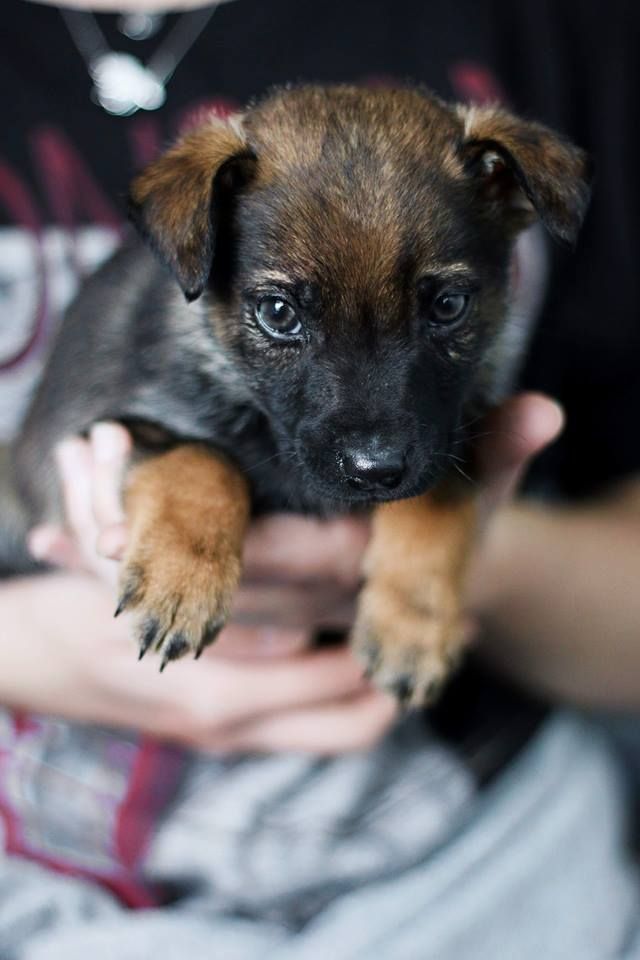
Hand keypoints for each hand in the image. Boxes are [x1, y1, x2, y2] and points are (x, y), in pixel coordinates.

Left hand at [15, 393, 562, 750]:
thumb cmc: (449, 543)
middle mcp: (295, 607)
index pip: (262, 550)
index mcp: (343, 567)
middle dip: (134, 533)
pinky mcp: (237, 627)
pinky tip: (55, 542)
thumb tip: (545, 410)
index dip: (194, 522)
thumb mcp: (478, 500)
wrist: (433, 608)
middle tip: (74, 461)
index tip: (121, 454)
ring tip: (45, 522)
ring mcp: (263, 628)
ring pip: (174, 601)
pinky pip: (167, 606)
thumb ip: (502, 455)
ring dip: (111, 561)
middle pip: (192, 576)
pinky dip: (111, 580)